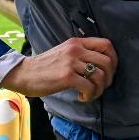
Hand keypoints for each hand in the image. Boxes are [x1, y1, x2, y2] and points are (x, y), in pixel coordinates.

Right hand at [0, 37, 117, 102]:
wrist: (24, 73)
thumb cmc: (45, 66)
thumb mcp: (64, 51)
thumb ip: (80, 53)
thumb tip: (101, 64)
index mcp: (77, 42)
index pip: (106, 44)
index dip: (114, 58)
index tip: (110, 70)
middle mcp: (76, 49)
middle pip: (107, 61)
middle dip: (109, 77)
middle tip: (101, 86)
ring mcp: (71, 62)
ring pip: (100, 75)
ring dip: (99, 89)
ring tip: (91, 94)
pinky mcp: (66, 76)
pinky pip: (89, 86)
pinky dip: (90, 95)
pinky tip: (82, 97)